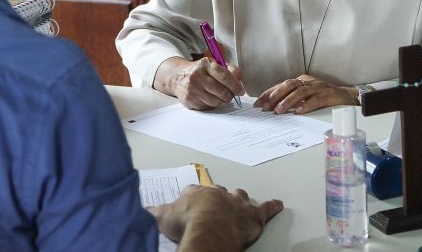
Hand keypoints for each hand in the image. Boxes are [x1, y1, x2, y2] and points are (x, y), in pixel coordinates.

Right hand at [148, 184, 282, 250]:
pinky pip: (266, 209)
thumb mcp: (164, 218)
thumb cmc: (188, 223)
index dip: (193, 197)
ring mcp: (237, 204)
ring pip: (241, 196)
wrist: (209, 231)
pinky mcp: (253, 217)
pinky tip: (278, 204)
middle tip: (216, 203)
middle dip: (218, 196)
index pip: (194, 190)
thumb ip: (154, 212)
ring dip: (240, 199)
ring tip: (241, 200)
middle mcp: (219, 194)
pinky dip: (272, 207)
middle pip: (219, 191)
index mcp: (198, 193)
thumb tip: (143, 209)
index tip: (191, 200)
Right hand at [154, 57, 244, 109]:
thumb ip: (229, 70)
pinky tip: (209, 97)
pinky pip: (208, 107)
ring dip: (222, 101)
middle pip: (222, 92)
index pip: (225, 76)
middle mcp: (197, 76)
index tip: (240, 90)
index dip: (236, 85)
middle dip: (230, 95)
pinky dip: (212, 104)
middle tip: (231, 94)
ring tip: (220, 95)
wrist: (177, 77)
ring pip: (216, 102)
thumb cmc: (200, 71)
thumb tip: (239, 82)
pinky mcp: (189, 100)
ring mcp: (192, 89)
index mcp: (205, 64)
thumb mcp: (213, 64)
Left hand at [253, 74, 357, 113]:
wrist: (349, 96)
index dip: (269, 93)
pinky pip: (316, 99)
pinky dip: (306, 105)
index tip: (258, 103)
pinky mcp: (329, 95)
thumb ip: (292, 98)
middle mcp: (309, 82)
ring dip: (288, 101)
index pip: (281, 85)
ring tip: (278, 110)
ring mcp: (319, 88)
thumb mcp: (306, 95)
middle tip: (265, 107)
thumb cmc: (325, 97)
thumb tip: (273, 107)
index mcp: (302, 81)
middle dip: (275, 96)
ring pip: (301, 91)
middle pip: (289, 85)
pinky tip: (298, 111)